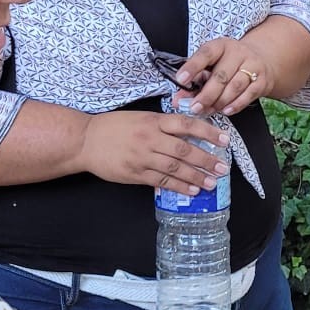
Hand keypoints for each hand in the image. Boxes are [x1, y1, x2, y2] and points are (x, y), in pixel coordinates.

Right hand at [81, 108, 228, 196]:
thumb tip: (188, 135)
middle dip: (206, 159)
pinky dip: (177, 186)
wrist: (85, 140)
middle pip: (184, 149)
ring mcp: (142, 157)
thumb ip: (162, 125)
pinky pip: (161, 180)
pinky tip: (191, 191)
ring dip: (195, 177)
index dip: (208, 132)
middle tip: (222, 168)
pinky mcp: (135, 173)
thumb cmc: (113, 127)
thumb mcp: (140, 118)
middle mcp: (150, 138)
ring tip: (211, 183)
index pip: (187, 124)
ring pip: (175, 167)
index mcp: (154, 121)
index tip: (225, 140)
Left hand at [174, 36, 271, 117]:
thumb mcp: (212, 64)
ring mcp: (252, 66)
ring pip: (235, 87)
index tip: (181, 79)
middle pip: (221, 76)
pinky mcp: (262, 80)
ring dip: (220, 102)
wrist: (260, 60)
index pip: (205, 54)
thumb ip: (194, 81)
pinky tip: (226, 110)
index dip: (192, 67)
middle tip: (195, 107)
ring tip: (209, 110)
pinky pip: (248, 95)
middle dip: (206, 95)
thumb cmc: (228, 64)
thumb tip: (178, 100)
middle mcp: (238, 53)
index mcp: (220, 46)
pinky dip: (236, 105)